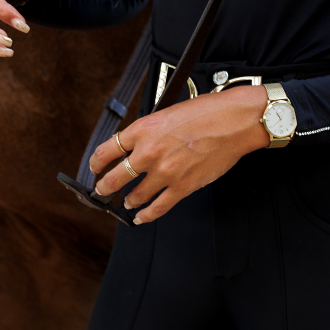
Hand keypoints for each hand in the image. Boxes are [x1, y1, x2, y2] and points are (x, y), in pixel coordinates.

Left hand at [90, 85, 269, 222]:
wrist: (234, 121)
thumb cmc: (207, 112)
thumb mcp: (168, 112)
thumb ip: (150, 131)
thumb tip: (137, 145)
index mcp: (144, 129)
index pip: (107, 150)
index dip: (96, 162)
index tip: (95, 167)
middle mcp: (149, 152)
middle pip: (115, 178)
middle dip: (104, 188)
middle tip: (101, 191)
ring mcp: (165, 172)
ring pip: (135, 195)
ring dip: (128, 201)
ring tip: (127, 202)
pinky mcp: (182, 187)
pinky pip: (157, 208)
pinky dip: (146, 216)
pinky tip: (141, 217)